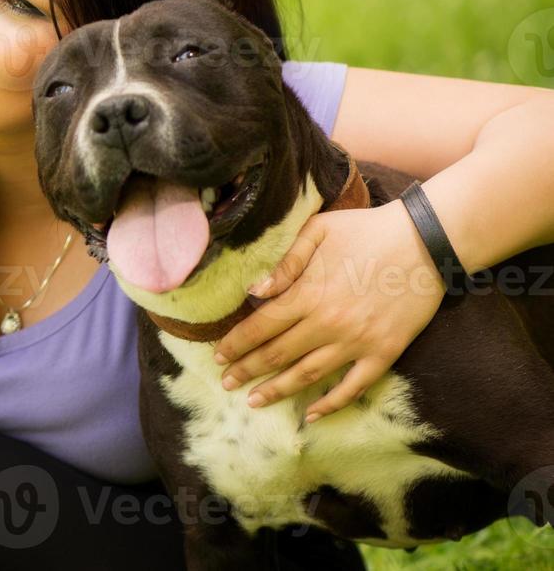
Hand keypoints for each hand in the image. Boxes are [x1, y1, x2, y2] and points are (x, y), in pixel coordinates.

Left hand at [210, 202, 443, 422]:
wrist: (425, 241)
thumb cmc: (366, 230)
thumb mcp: (318, 231)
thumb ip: (285, 263)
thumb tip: (254, 291)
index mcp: (308, 294)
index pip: (260, 327)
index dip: (236, 344)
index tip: (219, 356)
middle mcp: (327, 323)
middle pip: (277, 354)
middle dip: (247, 371)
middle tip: (227, 383)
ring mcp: (356, 341)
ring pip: (308, 374)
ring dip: (278, 390)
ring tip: (255, 401)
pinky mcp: (384, 352)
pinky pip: (353, 386)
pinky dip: (331, 403)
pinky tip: (311, 414)